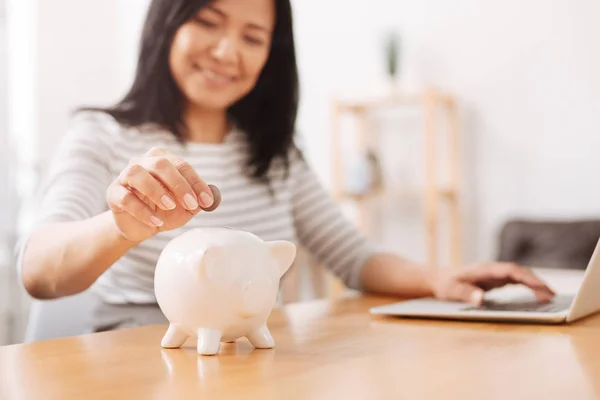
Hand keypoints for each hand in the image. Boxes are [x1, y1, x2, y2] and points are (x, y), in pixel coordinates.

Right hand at [106, 147, 220, 241]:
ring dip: (156, 190)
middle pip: (160, 163)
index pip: (182, 166)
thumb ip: (198, 201)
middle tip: (191, 204)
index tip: (207, 200)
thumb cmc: (164, 211)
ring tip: (170, 206)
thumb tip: (212, 197)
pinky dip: (142, 211)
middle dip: (178, 184)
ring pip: (137, 173)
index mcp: (162, 160)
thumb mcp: (185, 208)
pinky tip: (155, 222)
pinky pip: (125, 197)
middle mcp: (142, 162)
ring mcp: (125, 176)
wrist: (140, 227)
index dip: (196, 183)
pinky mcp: (113, 193)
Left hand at [430, 262, 555, 304]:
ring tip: (551, 296)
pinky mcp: (496, 279)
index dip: (526, 277)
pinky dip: (529, 286)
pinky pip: (516, 281)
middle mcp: (492, 269)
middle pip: (519, 271)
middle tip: (552, 295)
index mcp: (484, 269)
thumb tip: (480, 299)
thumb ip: (465, 293)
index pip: (510, 270)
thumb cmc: (445, 284)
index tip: (540, 286)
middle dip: (536, 281)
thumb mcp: (451, 290)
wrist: (439, 279)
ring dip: (535, 284)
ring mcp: (495, 273)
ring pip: (520, 275)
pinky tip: (539, 294)